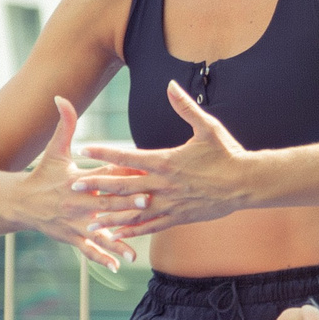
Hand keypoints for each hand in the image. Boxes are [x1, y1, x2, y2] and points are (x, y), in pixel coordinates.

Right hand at [11, 97, 133, 270]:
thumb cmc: (42, 174)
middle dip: (125, 204)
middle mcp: (76, 202)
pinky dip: (101, 257)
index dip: (120, 174)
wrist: (19, 203)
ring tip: (135, 251)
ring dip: (116, 240)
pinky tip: (118, 265)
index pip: (101, 175)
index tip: (141, 172)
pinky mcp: (70, 237)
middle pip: (104, 203)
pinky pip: (87, 249)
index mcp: (76, 180)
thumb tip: (60, 96)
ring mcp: (73, 222)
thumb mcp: (53, 149)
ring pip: (98, 231)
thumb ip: (64, 123)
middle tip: (147, 201)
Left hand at [72, 81, 254, 239]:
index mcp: (166, 161)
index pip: (127, 156)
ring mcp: (169, 204)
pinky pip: (150, 226)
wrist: (246, 184)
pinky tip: (117, 234)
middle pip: (122, 185)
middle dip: (96, 185)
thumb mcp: (207, 127)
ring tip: (88, 218)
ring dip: (110, 214)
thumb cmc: (227, 154)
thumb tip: (170, 85)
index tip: (83, 150)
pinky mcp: (177, 218)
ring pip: (133, 211)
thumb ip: (185, 107)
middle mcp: (163, 185)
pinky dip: (132, 231)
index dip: (103, 153)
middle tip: (72, 185)